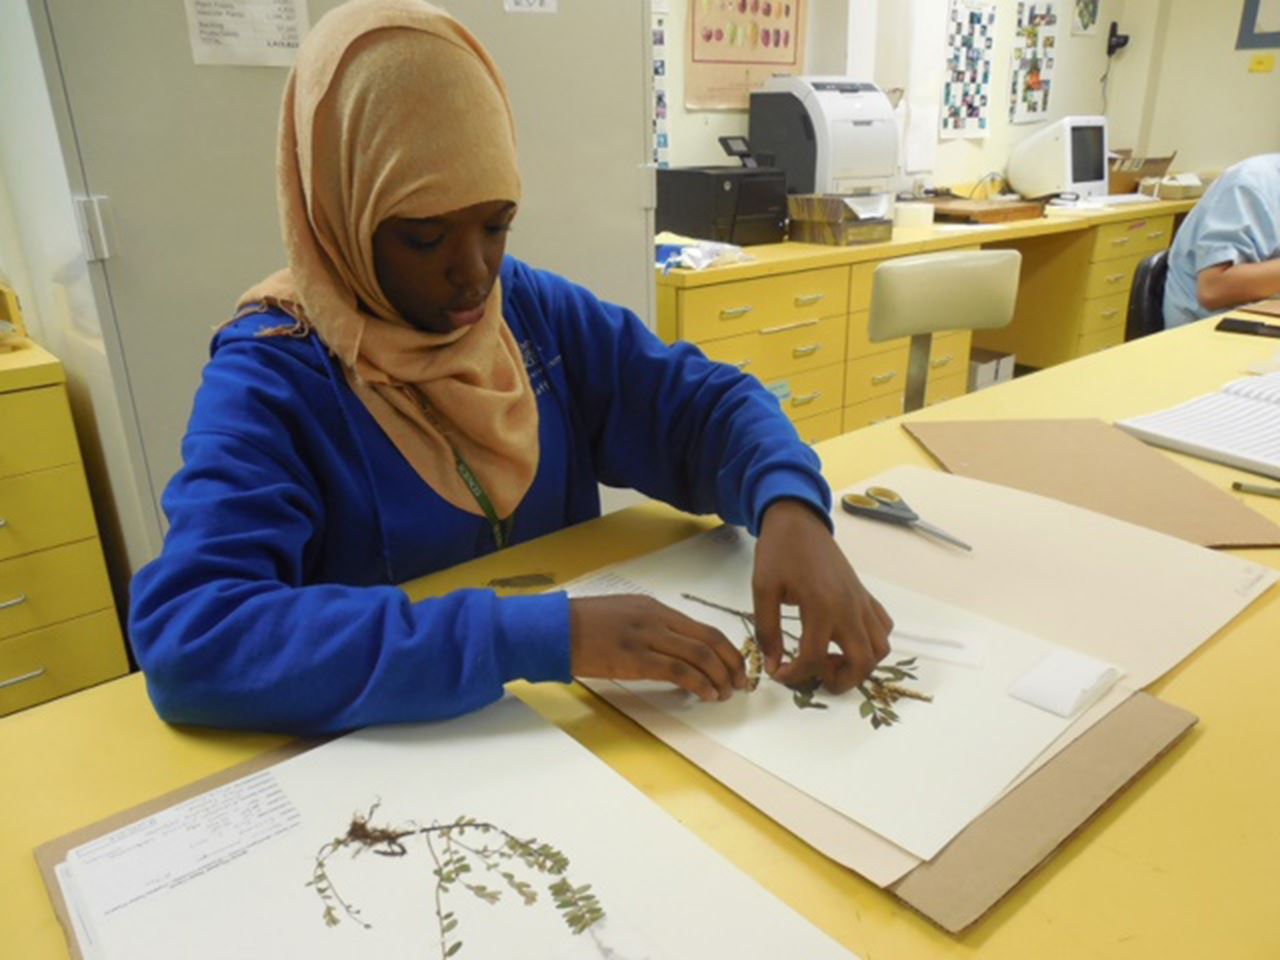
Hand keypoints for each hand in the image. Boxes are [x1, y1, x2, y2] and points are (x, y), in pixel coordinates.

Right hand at [569, 595, 746, 700]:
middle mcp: (656, 619)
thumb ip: (651, 628)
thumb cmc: (584, 626)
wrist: (554, 629)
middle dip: (731, 664)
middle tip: (740, 682)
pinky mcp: (635, 658)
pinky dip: (698, 683)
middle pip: (708, 640)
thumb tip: (676, 650)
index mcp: (655, 608)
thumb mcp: (623, 616)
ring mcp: (646, 637)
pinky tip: (706, 694)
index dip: (726, 649)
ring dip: (718, 677)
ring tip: (726, 693)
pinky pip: (677, 670)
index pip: (703, 628)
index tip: (736, 666)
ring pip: (698, 655)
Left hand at [753, 499, 892, 693]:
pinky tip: (844, 639)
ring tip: (831, 659)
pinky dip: (871, 643)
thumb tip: (772, 664)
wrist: (799, 522)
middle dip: (839, 681)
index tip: (779, 673)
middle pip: (862, 662)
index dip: (795, 674)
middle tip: (814, 675)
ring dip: (859, 665)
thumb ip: (767, 631)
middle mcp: (849, 607)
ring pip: (880, 649)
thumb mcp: (763, 590)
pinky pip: (882, 627)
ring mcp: (861, 601)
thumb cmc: (779, 552)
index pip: (814, 657)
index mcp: (821, 605)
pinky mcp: (865, 596)